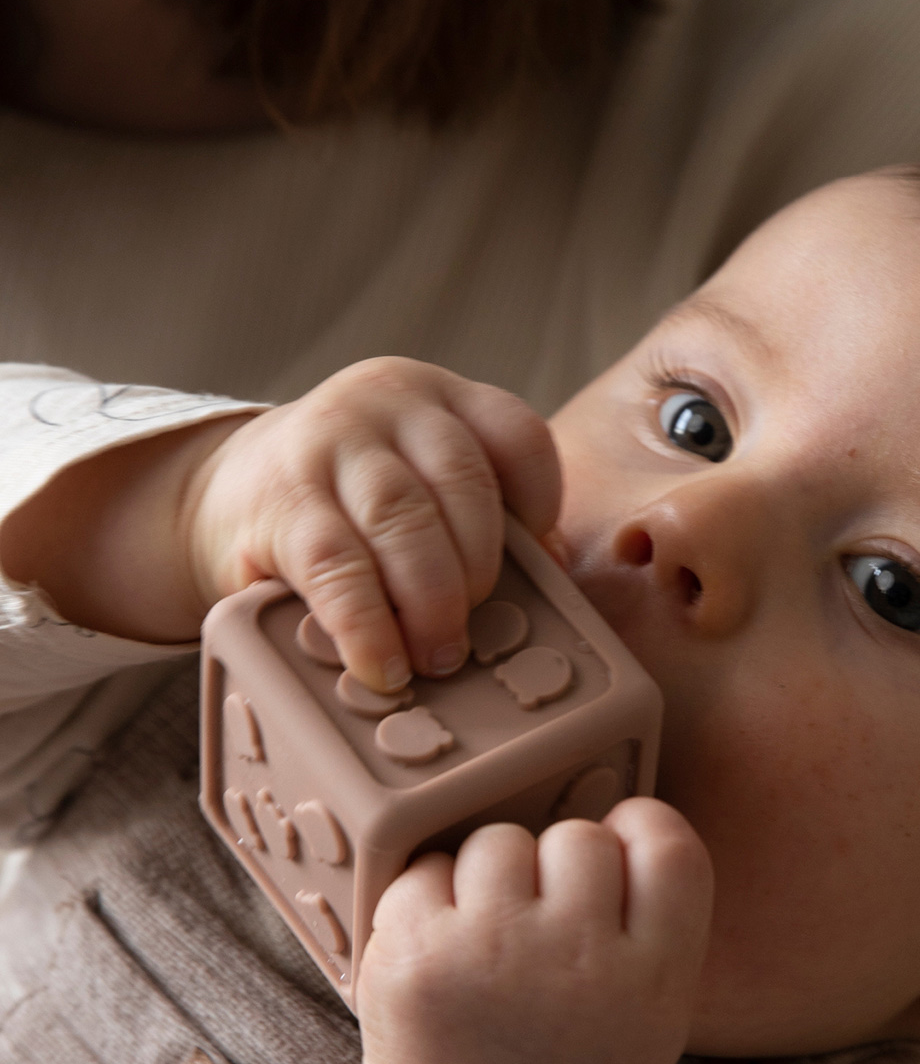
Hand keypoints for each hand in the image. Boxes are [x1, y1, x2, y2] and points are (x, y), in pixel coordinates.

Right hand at [183, 358, 559, 688]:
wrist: (223, 496)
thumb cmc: (348, 507)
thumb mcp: (418, 486)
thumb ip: (482, 516)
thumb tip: (552, 571)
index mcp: (439, 398)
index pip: (517, 436)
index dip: (539, 508)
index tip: (536, 568)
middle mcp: (386, 403)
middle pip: (461, 482)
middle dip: (478, 569)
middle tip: (472, 633)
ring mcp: (328, 441)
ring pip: (402, 518)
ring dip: (429, 600)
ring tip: (436, 657)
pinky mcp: (281, 499)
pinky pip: (337, 566)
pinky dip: (366, 624)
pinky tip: (379, 664)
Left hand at [336, 800, 712, 1063]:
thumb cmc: (566, 1058)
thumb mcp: (648, 1007)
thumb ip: (648, 918)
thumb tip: (609, 814)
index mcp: (655, 975)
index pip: (668, 846)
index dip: (639, 830)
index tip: (617, 852)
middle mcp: (582, 957)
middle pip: (579, 837)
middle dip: (555, 869)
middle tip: (540, 930)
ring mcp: (495, 952)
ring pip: (499, 841)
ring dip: (488, 877)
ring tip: (487, 943)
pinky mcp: (416, 953)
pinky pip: (425, 869)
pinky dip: (427, 899)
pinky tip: (440, 949)